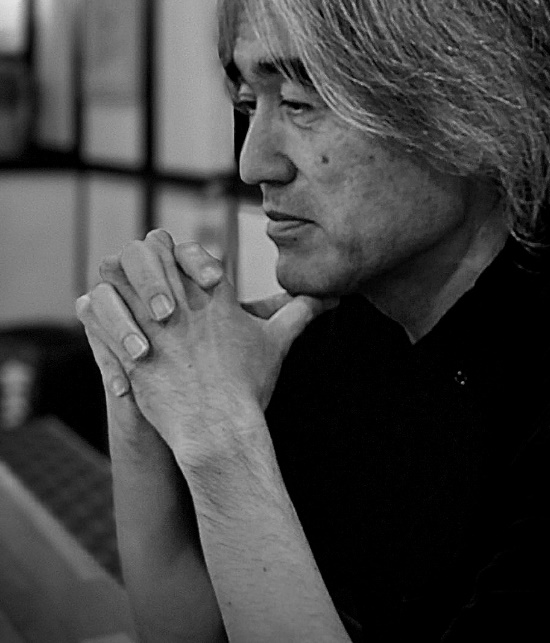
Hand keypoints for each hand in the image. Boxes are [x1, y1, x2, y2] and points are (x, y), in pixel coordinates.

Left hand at [76, 230, 335, 466]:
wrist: (219, 429)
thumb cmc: (249, 385)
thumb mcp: (276, 342)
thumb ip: (297, 314)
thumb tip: (330, 299)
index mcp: (207, 294)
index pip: (177, 248)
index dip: (171, 251)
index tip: (169, 261)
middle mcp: (175, 303)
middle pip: (142, 255)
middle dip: (139, 261)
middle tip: (136, 269)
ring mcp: (148, 328)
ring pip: (113, 282)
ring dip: (113, 282)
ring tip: (111, 288)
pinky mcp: (127, 355)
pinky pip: (97, 322)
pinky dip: (94, 315)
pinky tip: (92, 313)